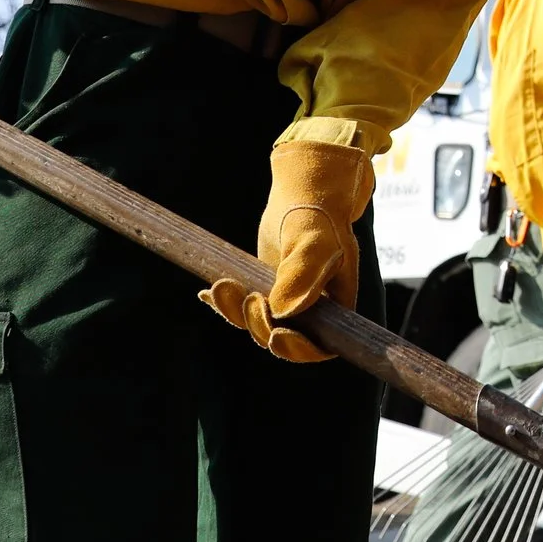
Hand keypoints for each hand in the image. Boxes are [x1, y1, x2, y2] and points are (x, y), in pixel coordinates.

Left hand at [201, 140, 373, 361]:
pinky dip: (224, 302)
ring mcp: (287, 301)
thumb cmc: (319, 215)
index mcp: (336, 307)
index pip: (318, 347)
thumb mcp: (315, 242)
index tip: (277, 334)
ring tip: (221, 286)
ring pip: (257, 323)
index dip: (297, 350)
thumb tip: (282, 314)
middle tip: (249, 297)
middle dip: (259, 325)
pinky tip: (206, 293)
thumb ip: (302, 275)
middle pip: (282, 339)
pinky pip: (242, 305)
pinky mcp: (266, 288)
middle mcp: (312, 310)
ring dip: (235, 311)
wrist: (308, 190)